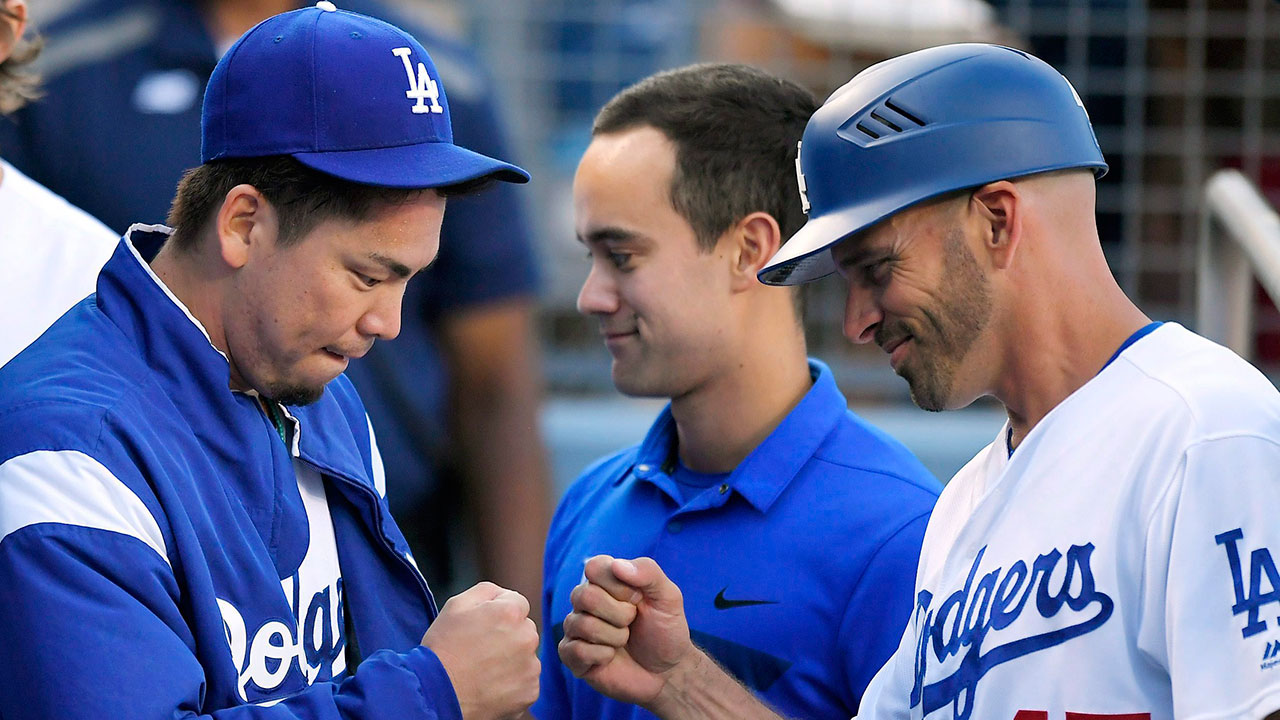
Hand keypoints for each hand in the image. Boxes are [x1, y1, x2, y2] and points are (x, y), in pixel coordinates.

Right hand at [422, 582, 539, 719]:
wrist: (437, 695)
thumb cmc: (443, 649)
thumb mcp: (455, 606)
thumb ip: (486, 591)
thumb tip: (502, 594)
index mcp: (510, 613)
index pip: (517, 603)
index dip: (498, 613)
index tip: (483, 627)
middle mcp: (527, 637)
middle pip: (524, 629)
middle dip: (509, 635)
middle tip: (482, 650)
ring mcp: (531, 667)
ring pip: (526, 656)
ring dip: (512, 660)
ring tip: (484, 670)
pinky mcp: (530, 692)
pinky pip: (526, 681)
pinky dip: (513, 684)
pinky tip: (491, 685)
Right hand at [557, 555, 696, 708]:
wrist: (667, 671)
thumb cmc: (665, 630)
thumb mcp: (668, 597)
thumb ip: (648, 572)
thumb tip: (617, 565)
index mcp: (606, 581)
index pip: (593, 567)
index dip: (618, 585)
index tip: (637, 598)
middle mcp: (586, 601)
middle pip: (584, 595)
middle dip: (619, 614)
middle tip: (632, 622)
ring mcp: (577, 628)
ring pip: (582, 624)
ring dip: (615, 637)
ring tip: (624, 640)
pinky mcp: (573, 656)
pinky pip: (575, 651)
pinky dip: (602, 656)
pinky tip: (611, 657)